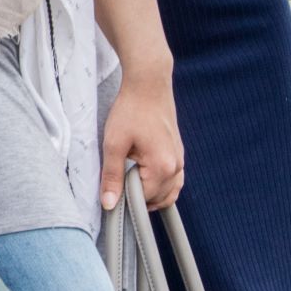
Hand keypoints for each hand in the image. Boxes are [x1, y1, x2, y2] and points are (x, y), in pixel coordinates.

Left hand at [100, 66, 183, 209]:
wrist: (149, 85)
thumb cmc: (130, 111)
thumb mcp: (113, 143)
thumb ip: (111, 176)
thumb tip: (109, 204)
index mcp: (163, 167)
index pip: (144, 199)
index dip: (125, 199)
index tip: (111, 193)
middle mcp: (177, 167)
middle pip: (160, 199)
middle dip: (139, 198)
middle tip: (117, 186)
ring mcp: (181, 160)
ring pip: (170, 192)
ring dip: (151, 195)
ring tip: (128, 184)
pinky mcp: (179, 153)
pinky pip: (174, 180)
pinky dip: (161, 186)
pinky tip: (144, 178)